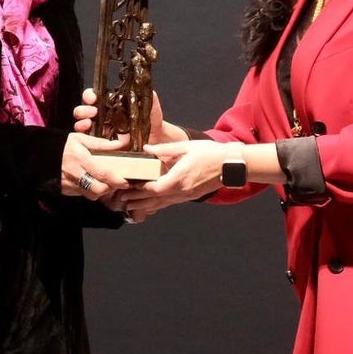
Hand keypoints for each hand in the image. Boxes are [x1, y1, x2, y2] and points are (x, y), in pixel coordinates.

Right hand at [61, 132, 130, 200]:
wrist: (40, 154)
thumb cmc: (62, 145)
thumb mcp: (80, 139)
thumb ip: (100, 143)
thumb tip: (120, 144)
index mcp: (81, 159)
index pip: (103, 174)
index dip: (116, 180)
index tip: (125, 181)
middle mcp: (75, 174)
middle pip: (98, 190)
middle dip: (109, 188)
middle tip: (115, 182)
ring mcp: (69, 184)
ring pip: (91, 195)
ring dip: (100, 191)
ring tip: (104, 182)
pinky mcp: (65, 190)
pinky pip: (81, 194)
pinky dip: (89, 191)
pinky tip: (91, 182)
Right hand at [72, 87, 166, 142]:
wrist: (155, 143)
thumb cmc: (151, 124)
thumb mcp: (151, 109)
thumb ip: (148, 99)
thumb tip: (145, 89)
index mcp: (111, 105)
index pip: (94, 97)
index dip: (90, 95)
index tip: (93, 97)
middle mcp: (103, 117)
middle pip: (84, 110)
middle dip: (83, 109)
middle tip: (92, 111)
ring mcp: (101, 132)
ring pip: (82, 125)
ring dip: (81, 122)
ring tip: (88, 123)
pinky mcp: (101, 146)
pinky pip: (88, 142)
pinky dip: (85, 139)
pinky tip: (91, 137)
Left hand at [110, 140, 225, 220]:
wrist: (230, 165)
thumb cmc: (210, 153)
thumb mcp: (187, 147)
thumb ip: (165, 149)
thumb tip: (147, 149)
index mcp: (180, 177)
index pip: (155, 188)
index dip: (140, 190)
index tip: (127, 187)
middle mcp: (182, 190)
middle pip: (155, 199)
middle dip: (137, 200)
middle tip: (121, 201)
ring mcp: (186, 195)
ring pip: (162, 203)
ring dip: (145, 205)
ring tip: (130, 207)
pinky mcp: (190, 196)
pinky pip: (170, 203)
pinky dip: (158, 205)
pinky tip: (150, 207)